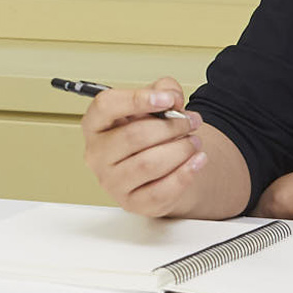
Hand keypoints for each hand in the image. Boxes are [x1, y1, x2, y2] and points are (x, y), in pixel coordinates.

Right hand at [80, 77, 250, 220]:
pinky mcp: (132, 203)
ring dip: (180, 150)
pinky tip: (197, 161)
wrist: (156, 169)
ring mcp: (111, 182)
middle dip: (170, 127)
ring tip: (194, 142)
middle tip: (190, 122)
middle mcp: (97, 154)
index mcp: (96, 125)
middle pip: (133, 136)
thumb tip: (171, 97)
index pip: (105, 106)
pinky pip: (160, 191)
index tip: (167, 100)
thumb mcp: (154, 104)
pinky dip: (185, 174)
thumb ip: (164, 90)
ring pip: (148, 164)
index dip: (137, 100)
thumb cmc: (148, 135)